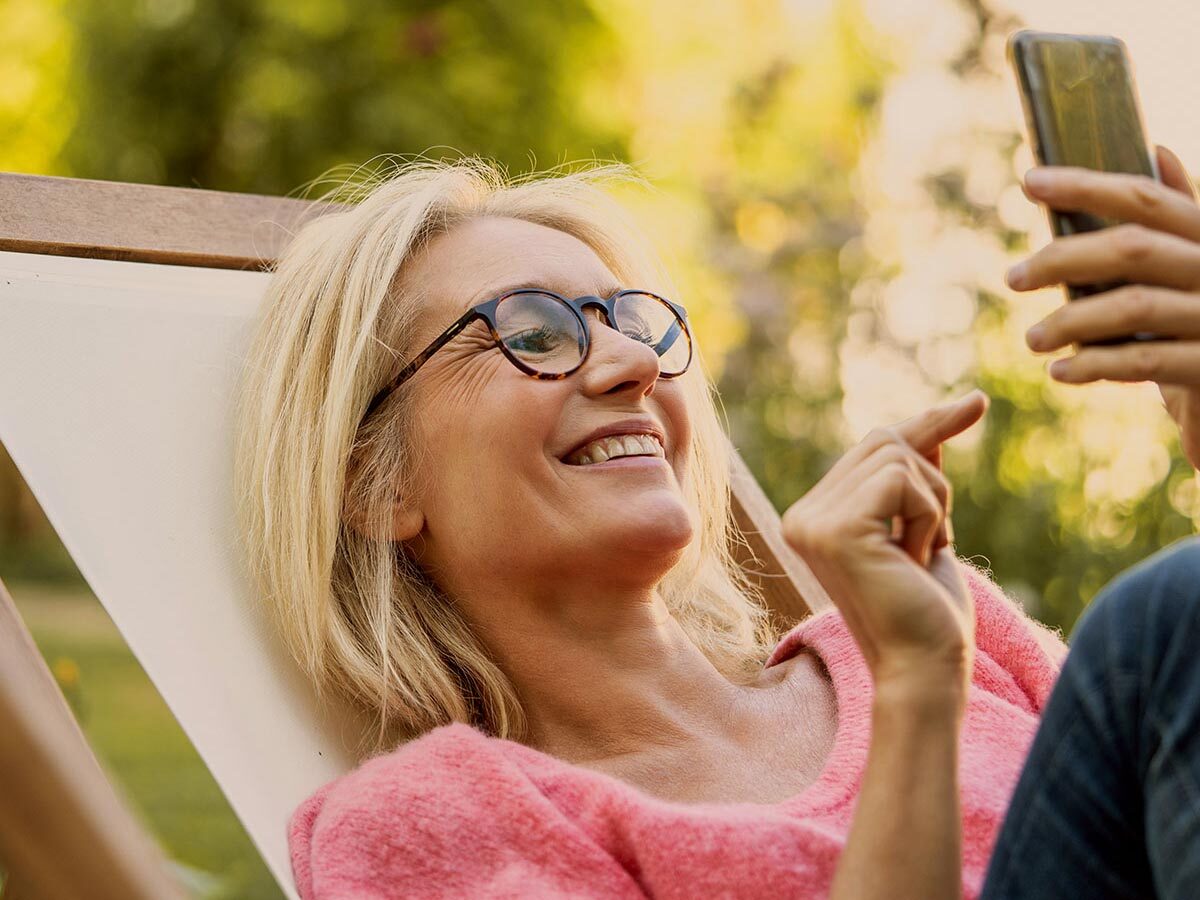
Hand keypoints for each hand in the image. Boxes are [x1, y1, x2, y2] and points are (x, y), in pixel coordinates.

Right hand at [781, 392, 987, 698]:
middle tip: (934, 542)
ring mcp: (812, 522)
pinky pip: (902, 480)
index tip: (977, 403)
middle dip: (931, 483)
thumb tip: (948, 413)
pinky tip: (917, 559)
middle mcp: (801, 516)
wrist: (925, 669)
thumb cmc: (929, 611)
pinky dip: (930, 515)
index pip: (874, 446)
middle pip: (884, 440)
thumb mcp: (926, 528)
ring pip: (896, 455)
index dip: (927, 427)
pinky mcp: (835, 530)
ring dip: (933, 502)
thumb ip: (919, 477)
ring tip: (922, 555)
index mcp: (813, 516)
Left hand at [1008, 145, 1199, 468]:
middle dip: (1063, 258)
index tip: (1029, 182)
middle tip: (1012, 278)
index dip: (1088, 186)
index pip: (1147, 199)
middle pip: (1133, 248)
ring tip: (1032, 338)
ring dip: (1070, 320)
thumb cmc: (1199, 329)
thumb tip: (1158, 151)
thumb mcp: (1190, 272)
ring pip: (1134, 305)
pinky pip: (1145, 361)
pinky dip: (1094, 364)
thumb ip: (1174, 224)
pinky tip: (1059, 371)